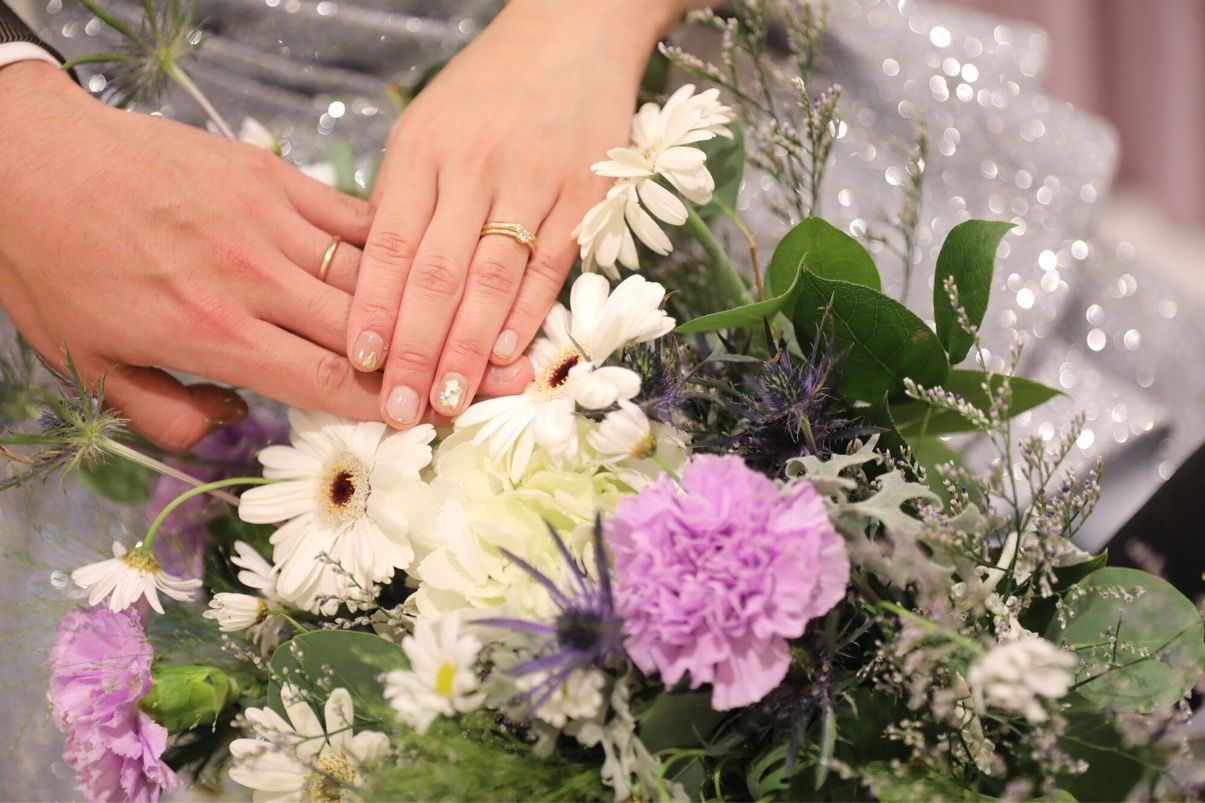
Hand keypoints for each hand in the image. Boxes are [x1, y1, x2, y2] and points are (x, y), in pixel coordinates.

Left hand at [0, 62, 531, 449]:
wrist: (29, 158)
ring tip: (499, 324)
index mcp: (216, 335)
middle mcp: (257, 281)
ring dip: (440, 306)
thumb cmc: (56, 266)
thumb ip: (167, 413)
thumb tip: (228, 426)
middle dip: (447, 361)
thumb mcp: (89, 365)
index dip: (392, 406)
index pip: (327, 381)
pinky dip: (394, 244)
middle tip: (514, 378)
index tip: (445, 421)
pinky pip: (351, 217)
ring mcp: (271, 221)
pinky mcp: (272, 177)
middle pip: (372, 332)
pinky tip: (435, 257)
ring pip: (375, 274)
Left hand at [348, 0, 684, 426]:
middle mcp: (473, 167)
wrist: (571, 35)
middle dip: (415, 348)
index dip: (373, 309)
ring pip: (493, 278)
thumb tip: (375, 288)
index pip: (388, 245)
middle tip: (400, 408)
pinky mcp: (584, 193)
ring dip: (467, 347)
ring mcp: (532, 180)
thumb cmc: (486, 92)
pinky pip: (550, 266)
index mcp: (421, 151)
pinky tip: (507, 357)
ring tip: (447, 398)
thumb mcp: (425, 129)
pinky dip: (528, 315)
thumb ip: (402, 201)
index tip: (359, 363)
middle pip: (437, 273)